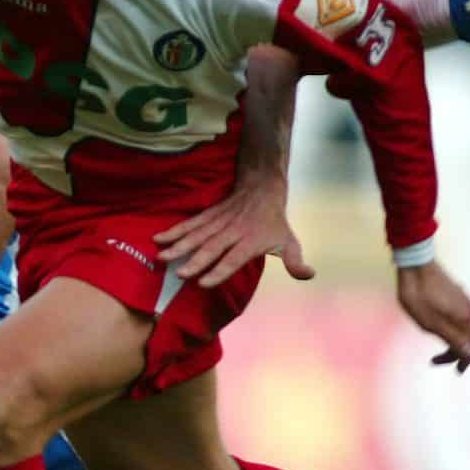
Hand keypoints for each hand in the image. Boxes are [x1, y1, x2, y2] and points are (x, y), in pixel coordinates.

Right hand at [154, 179, 314, 287]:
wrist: (262, 187)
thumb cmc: (274, 221)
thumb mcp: (289, 240)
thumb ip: (295, 261)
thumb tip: (309, 274)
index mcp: (251, 240)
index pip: (233, 258)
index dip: (219, 271)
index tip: (204, 283)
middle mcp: (233, 231)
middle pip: (211, 247)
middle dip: (195, 261)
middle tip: (179, 274)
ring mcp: (218, 222)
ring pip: (197, 235)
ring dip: (179, 246)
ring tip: (161, 257)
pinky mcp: (208, 215)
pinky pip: (190, 224)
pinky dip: (174, 231)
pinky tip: (159, 239)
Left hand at [395, 261, 469, 371]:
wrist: (414, 263)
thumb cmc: (419, 295)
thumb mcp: (431, 323)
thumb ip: (452, 338)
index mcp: (464, 318)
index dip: (465, 360)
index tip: (457, 371)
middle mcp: (467, 307)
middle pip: (469, 335)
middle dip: (457, 351)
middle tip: (438, 360)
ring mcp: (461, 297)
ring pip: (463, 324)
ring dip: (453, 338)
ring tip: (434, 343)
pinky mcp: (453, 290)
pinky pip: (457, 314)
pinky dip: (451, 325)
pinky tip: (435, 324)